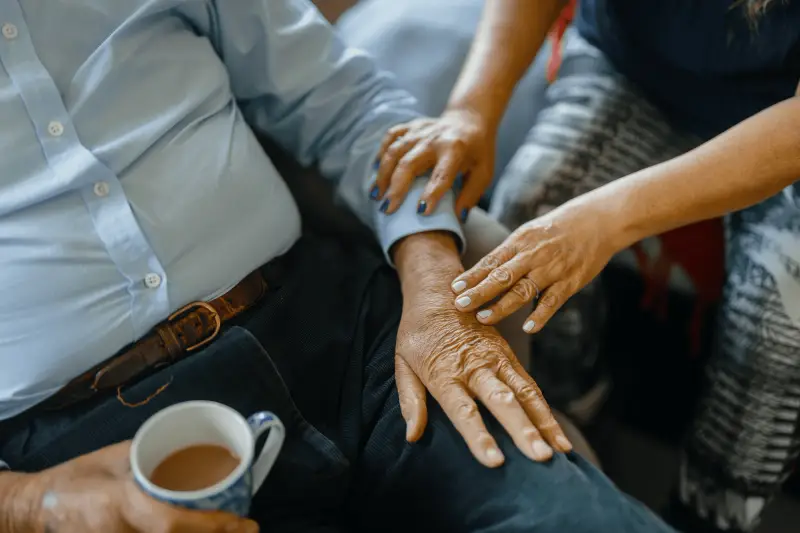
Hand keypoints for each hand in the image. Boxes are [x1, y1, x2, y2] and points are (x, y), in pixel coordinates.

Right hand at [5, 442, 257, 532]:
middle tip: (245, 531)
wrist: (39, 506)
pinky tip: (200, 531)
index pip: (173, 524)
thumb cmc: (79, 476)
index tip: (245, 524)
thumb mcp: (119, 457)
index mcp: (123, 503)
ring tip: (231, 530)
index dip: (213, 527)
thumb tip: (191, 451)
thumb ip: (153, 459)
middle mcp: (122, 532)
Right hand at [372, 109, 495, 218]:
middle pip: (409, 163)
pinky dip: (381, 153)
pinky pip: (391, 137)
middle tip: (387, 209)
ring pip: (394, 151)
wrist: (470, 118)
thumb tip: (457, 218)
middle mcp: (435, 139)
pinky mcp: (411, 127)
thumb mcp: (484, 172)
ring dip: (383, 175)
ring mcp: (420, 131)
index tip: (421, 212)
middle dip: (396, 188)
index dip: (432, 193)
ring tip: (376, 196)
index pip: (442, 174)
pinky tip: (376, 171)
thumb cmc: (478, 151)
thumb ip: (471, 195)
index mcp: (456, 150)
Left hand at [394, 287, 572, 467]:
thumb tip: (412, 436)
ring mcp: (496, 360)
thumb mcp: (402, 363)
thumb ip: (410, 400)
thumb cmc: (417, 333)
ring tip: (560, 450)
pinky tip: (557, 436)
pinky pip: (531, 386)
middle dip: (522, 430)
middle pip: (502, 401)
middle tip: (540, 457)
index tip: (494, 461)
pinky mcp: (509, 356)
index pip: (463, 410)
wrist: (439, 292)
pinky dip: (546, 411)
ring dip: (544, 422)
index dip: (479, 436)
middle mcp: (474, 367)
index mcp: (444, 373)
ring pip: (525, 393)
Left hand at [450, 202, 616, 332]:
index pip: (491, 260)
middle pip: (502, 276)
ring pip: (523, 290)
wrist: (598, 220)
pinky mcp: (571, 281)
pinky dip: (541, 315)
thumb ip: (508, 254)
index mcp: (519, 241)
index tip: (454, 287)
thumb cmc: (556, 229)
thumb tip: (480, 274)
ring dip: (502, 306)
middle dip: (479, 291)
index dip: (472, 275)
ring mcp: (552, 269)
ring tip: (483, 318)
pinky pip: (553, 300)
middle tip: (460, 305)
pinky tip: (529, 328)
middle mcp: (533, 255)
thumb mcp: (528, 233)